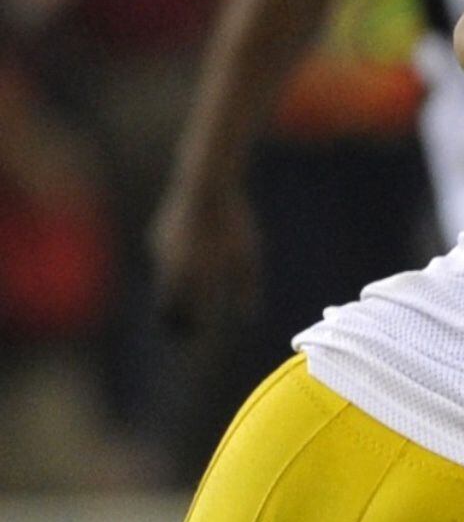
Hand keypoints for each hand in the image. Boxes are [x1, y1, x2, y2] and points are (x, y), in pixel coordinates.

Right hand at [151, 181, 257, 337]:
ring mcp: (160, 251)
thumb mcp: (247, 258)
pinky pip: (166, 261)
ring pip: (165, 282)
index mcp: (192, 276)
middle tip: (185, 329)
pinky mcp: (157, 236)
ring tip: (190, 298)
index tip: (195, 336)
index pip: (183, 314)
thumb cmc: (234, 223)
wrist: (206, 185)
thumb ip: (245, 289)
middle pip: (167, 304)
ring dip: (175, 293)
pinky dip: (176, 269)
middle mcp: (170, 267)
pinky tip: (188, 265)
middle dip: (176, 317)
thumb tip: (248, 318)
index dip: (188, 328)